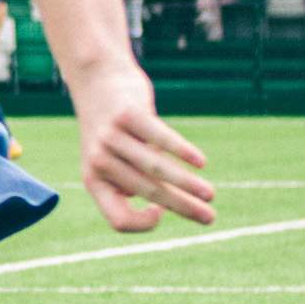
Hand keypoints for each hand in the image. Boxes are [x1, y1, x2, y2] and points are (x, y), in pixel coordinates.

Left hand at [68, 58, 213, 232]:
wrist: (95, 80)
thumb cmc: (113, 130)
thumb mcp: (113, 160)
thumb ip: (135, 182)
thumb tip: (168, 206)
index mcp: (94, 181)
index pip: (119, 219)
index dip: (144, 223)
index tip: (162, 212)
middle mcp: (99, 162)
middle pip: (147, 193)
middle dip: (183, 208)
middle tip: (210, 218)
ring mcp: (111, 137)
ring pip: (156, 168)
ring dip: (187, 185)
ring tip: (211, 195)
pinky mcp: (127, 114)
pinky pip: (160, 137)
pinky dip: (182, 151)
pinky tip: (201, 162)